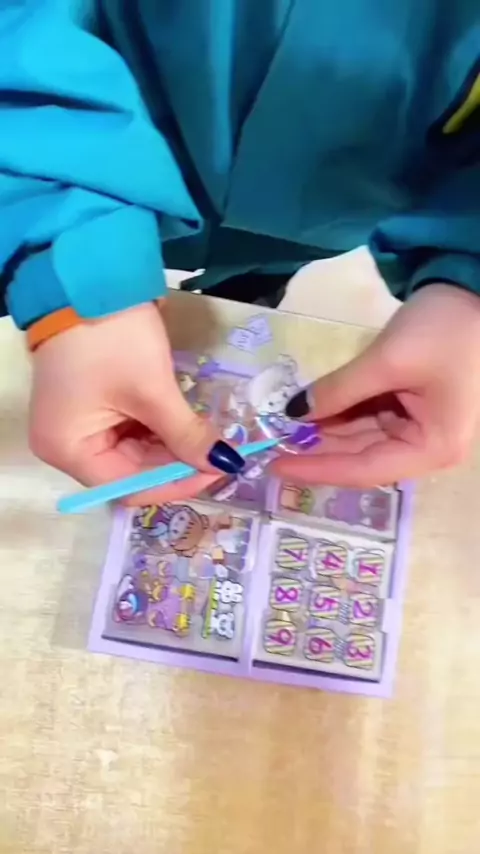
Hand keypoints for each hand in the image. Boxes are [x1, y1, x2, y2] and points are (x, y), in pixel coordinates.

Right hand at [29, 303, 243, 503]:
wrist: (89, 278)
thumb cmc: (113, 338)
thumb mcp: (152, 389)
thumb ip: (187, 434)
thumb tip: (225, 464)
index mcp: (68, 449)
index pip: (128, 488)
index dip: (176, 483)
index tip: (218, 471)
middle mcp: (67, 446)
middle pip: (131, 472)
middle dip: (178, 463)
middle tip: (222, 453)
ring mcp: (80, 425)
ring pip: (136, 453)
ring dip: (173, 446)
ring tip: (210, 436)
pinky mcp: (94, 406)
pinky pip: (131, 430)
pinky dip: (161, 429)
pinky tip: (189, 422)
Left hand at [272, 284, 479, 485]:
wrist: (477, 288)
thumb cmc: (444, 330)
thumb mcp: (385, 361)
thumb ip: (338, 391)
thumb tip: (293, 413)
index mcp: (433, 448)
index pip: (364, 469)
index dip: (318, 468)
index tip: (274, 467)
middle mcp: (427, 447)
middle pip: (362, 456)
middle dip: (317, 449)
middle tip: (269, 445)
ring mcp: (419, 427)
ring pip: (362, 437)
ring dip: (325, 431)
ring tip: (281, 428)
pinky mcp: (412, 407)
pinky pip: (369, 418)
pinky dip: (340, 413)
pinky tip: (308, 410)